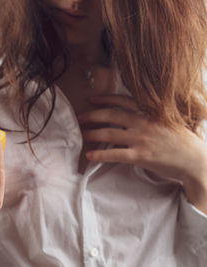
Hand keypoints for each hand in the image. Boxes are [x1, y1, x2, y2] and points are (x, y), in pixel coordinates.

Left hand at [77, 95, 206, 194]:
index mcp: (150, 111)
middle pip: (111, 115)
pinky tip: (89, 155)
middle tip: (79, 118)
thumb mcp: (167, 119)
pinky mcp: (140, 156)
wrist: (195, 160)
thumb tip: (131, 111)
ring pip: (109, 134)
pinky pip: (115, 154)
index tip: (91, 99)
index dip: (104, 99)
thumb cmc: (181, 140)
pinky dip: (100, 155)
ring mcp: (141, 139)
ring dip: (91, 134)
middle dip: (92, 115)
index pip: (122, 101)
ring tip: (80, 136)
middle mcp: (144, 122)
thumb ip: (149, 113)